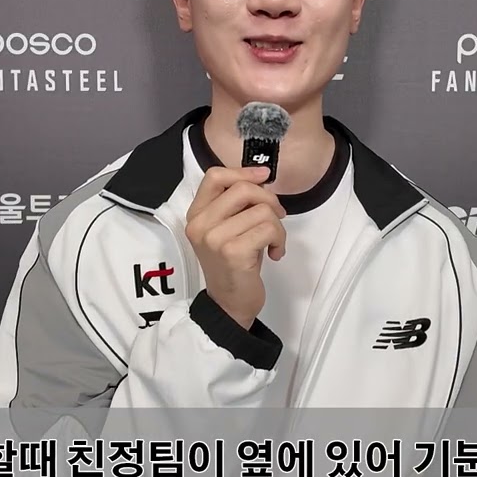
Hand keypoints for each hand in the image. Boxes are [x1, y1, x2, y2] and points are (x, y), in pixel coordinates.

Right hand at [184, 165, 287, 329]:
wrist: (229, 305)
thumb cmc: (233, 265)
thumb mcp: (227, 230)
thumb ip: (236, 205)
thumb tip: (262, 179)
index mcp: (196, 215)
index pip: (215, 176)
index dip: (243, 171)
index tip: (264, 177)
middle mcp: (200, 224)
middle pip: (243, 188)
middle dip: (268, 200)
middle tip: (277, 217)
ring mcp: (214, 238)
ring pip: (262, 210)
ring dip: (277, 226)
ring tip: (273, 242)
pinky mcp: (232, 252)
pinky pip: (269, 229)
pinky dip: (279, 240)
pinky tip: (274, 253)